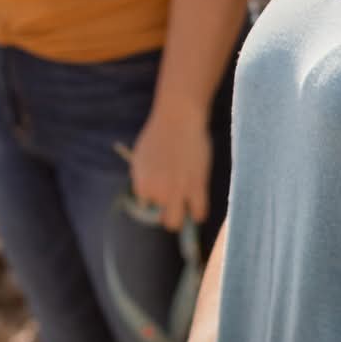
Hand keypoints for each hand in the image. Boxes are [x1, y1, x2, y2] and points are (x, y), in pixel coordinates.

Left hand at [129, 101, 211, 230]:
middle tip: (174, 201)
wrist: (178, 118)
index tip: (162, 186)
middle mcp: (157, 192)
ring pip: (176, 223)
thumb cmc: (160, 134)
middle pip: (162, 219)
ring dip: (181, 216)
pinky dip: (198, 213)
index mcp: (141, 185)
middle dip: (167, 213)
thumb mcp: (141, 158)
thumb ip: (144, 178)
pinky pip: (199, 213)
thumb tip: (148, 198)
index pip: (145, 206)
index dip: (155, 197)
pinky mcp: (197, 187)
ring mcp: (177, 192)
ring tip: (186, 206)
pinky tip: (198, 203)